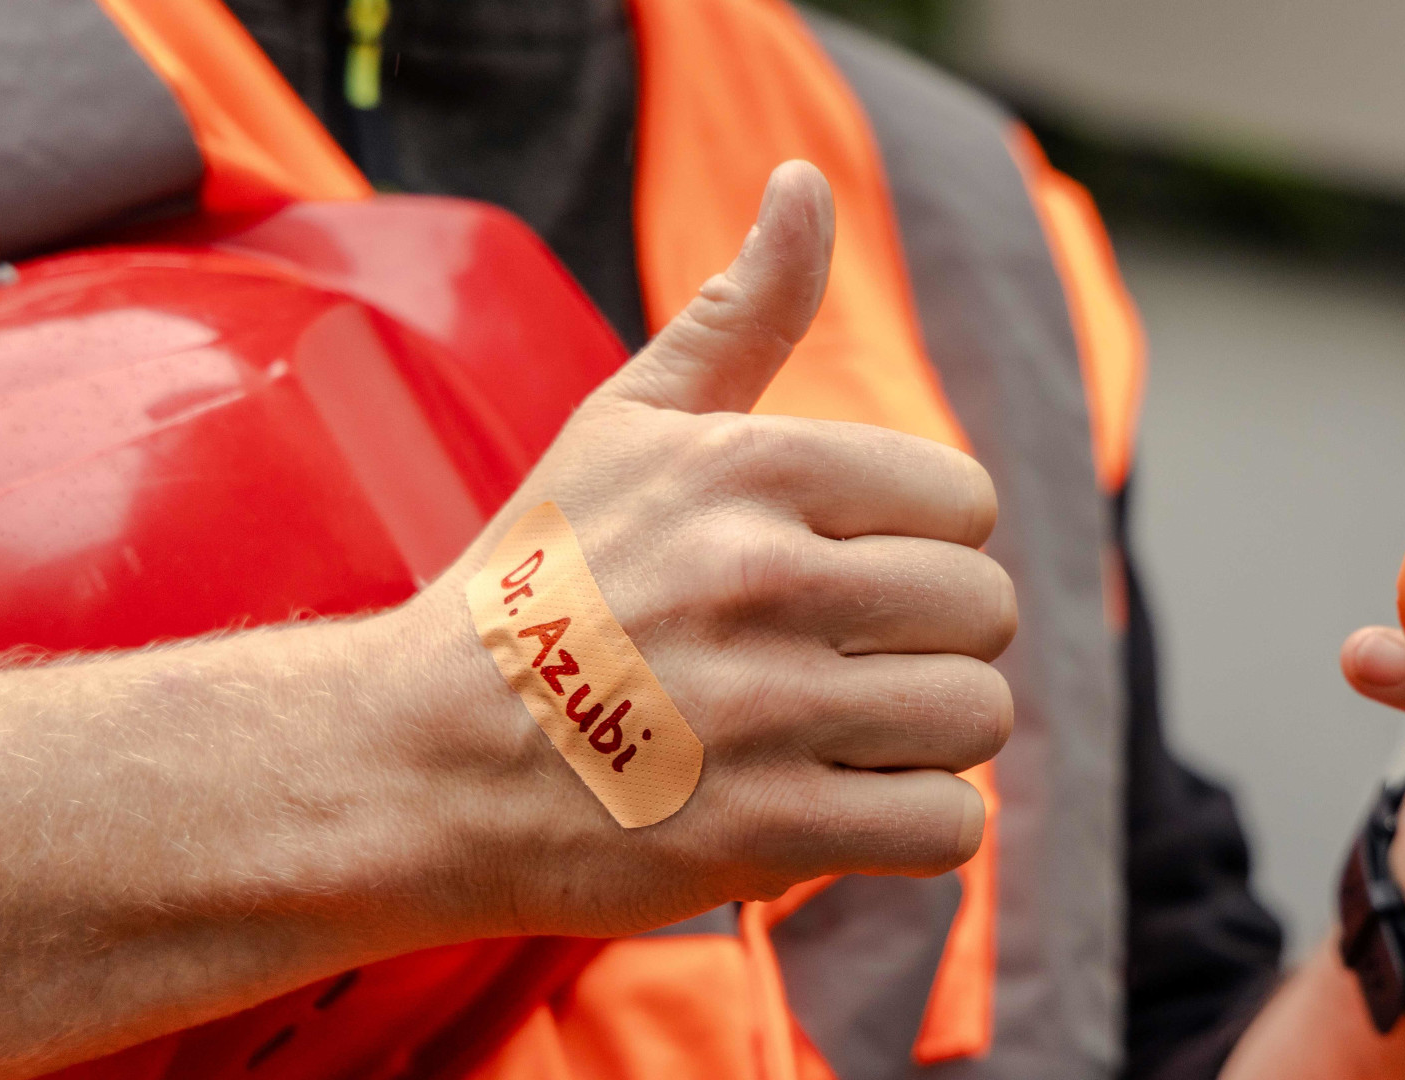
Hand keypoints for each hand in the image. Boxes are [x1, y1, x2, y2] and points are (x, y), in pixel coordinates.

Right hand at [400, 160, 1014, 939]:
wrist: (417, 758)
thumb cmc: (540, 583)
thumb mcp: (627, 425)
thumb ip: (740, 312)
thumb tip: (805, 184)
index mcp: (752, 467)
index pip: (966, 504)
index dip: (916, 546)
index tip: (839, 574)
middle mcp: (765, 580)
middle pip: (987, 611)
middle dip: (928, 642)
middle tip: (837, 661)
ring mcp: (765, 714)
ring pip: (978, 720)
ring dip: (925, 737)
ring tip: (837, 732)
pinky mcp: (764, 836)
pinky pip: (948, 830)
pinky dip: (912, 827)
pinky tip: (835, 803)